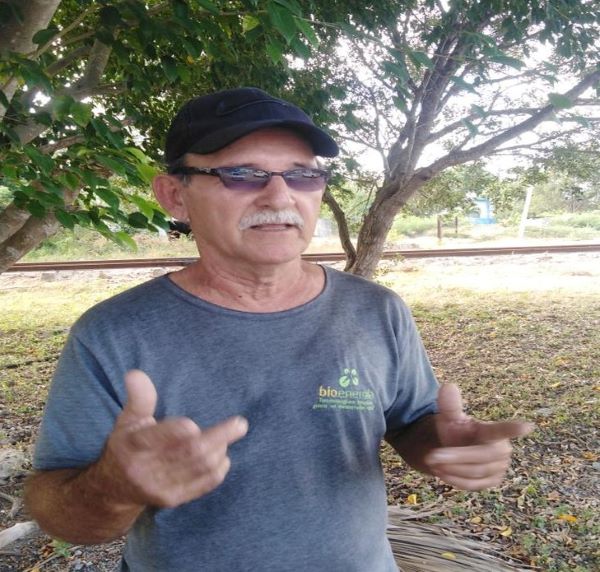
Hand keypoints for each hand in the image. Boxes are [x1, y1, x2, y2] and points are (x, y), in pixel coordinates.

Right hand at [95, 369, 247, 507]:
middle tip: (240, 424)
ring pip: (199, 468)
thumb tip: (135, 374)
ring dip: (220, 450)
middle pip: (187, 453)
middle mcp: (144, 470)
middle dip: (217, 437)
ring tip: (231, 434)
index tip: (193, 424)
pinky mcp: (172, 499)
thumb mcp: (126, 420)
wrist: (114, 489)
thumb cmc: (126, 446)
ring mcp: (159, 488)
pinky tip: (223, 456)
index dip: (176, 432)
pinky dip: (217, 471)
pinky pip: (202, 485)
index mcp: (132, 446)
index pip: (155, 438)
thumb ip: (138, 398)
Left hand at [424, 383, 532, 490]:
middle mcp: (501, 449)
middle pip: (481, 457)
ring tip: (432, 462)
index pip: (503, 429)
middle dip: (455, 458)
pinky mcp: (493, 481)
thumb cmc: (456, 431)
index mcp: (491, 430)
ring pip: (476, 472)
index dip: (513, 429)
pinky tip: (441, 473)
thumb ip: (450, 405)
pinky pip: (475, 484)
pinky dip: (456, 480)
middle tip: (430, 457)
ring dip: (451, 469)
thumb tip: (448, 386)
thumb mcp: (450, 417)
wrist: (454, 451)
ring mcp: (500, 467)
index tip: (526, 426)